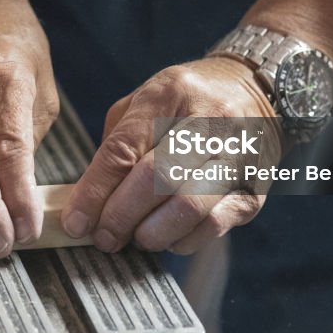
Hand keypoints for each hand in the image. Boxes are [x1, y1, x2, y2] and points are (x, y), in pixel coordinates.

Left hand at [60, 57, 280, 254]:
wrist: (256, 92)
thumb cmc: (188, 102)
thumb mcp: (147, 101)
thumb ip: (117, 144)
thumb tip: (88, 199)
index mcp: (171, 94)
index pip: (124, 148)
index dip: (95, 191)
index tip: (76, 221)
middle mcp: (208, 120)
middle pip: (155, 178)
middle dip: (120, 216)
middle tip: (104, 237)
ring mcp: (236, 155)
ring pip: (187, 206)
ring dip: (152, 233)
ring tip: (136, 238)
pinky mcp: (253, 188)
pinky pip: (213, 225)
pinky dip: (182, 240)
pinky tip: (168, 237)